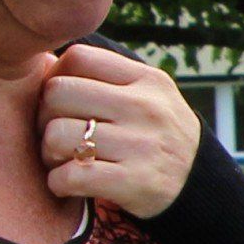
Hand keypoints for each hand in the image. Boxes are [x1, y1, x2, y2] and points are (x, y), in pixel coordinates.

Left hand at [40, 46, 200, 221]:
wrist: (198, 186)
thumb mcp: (148, 95)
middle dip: (45, 116)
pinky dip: (58, 183)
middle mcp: (146, 108)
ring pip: (57, 135)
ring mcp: (142, 146)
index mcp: (147, 80)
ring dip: (49, 153)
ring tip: (65, 159)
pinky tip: (69, 183)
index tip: (64, 102)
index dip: (57, 77)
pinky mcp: (134, 182)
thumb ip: (106, 78)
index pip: (79, 57)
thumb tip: (44, 64)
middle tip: (57, 133)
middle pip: (58, 93)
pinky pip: (69, 176)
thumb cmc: (156, 134)